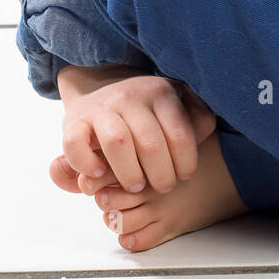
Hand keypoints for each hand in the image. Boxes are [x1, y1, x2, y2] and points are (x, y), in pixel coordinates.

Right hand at [52, 72, 215, 196]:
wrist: (101, 90)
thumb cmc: (147, 113)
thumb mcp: (176, 107)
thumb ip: (196, 119)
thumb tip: (204, 130)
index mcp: (161, 92)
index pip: (180, 132)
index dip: (186, 161)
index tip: (185, 175)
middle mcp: (131, 96)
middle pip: (150, 143)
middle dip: (161, 174)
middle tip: (163, 188)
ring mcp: (102, 108)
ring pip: (117, 142)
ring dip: (129, 172)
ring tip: (137, 186)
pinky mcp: (74, 121)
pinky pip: (76, 143)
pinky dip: (86, 163)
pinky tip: (99, 174)